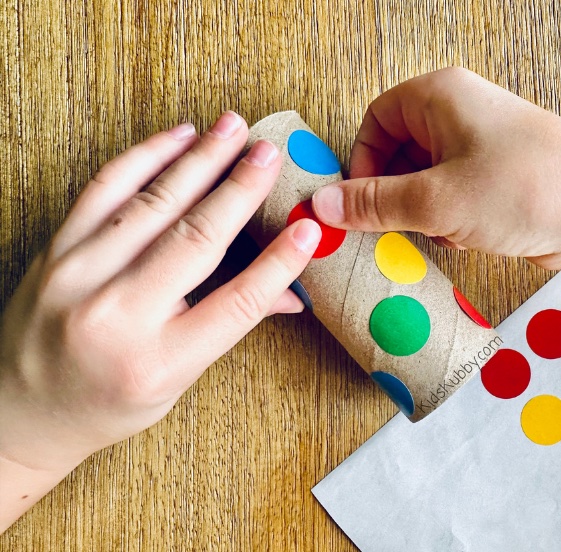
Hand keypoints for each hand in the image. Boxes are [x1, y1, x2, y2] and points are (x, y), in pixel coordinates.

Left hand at [0, 112, 320, 529]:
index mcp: (157, 362)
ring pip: (152, 204)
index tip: (308, 228)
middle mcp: (116, 316)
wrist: (20, 410)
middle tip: (270, 154)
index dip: (278, 263)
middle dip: (240, 190)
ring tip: (233, 129)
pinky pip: (104, 189)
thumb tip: (290, 295)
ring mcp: (80, 277)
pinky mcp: (57, 250)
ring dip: (199, 160)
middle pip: (195, 240)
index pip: (236, 302)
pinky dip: (145, 157)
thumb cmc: (107, 402)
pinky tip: (178, 137)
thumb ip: (229, 328)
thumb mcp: (175, 380)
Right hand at [312, 67, 560, 270]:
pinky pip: (453, 194)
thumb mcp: (434, 200)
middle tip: (392, 225)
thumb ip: (373, 203)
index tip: (357, 203)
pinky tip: (465, 236)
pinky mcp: (499, 177)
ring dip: (421, 210)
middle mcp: (460, 113)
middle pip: (398, 149)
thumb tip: (322, 206)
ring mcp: (482, 145)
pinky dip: (448, 218)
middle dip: (392, 192)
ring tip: (440, 230)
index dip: (360, 162)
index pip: (375, 120)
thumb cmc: (522, 189)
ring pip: (425, 177)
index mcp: (439, 96)